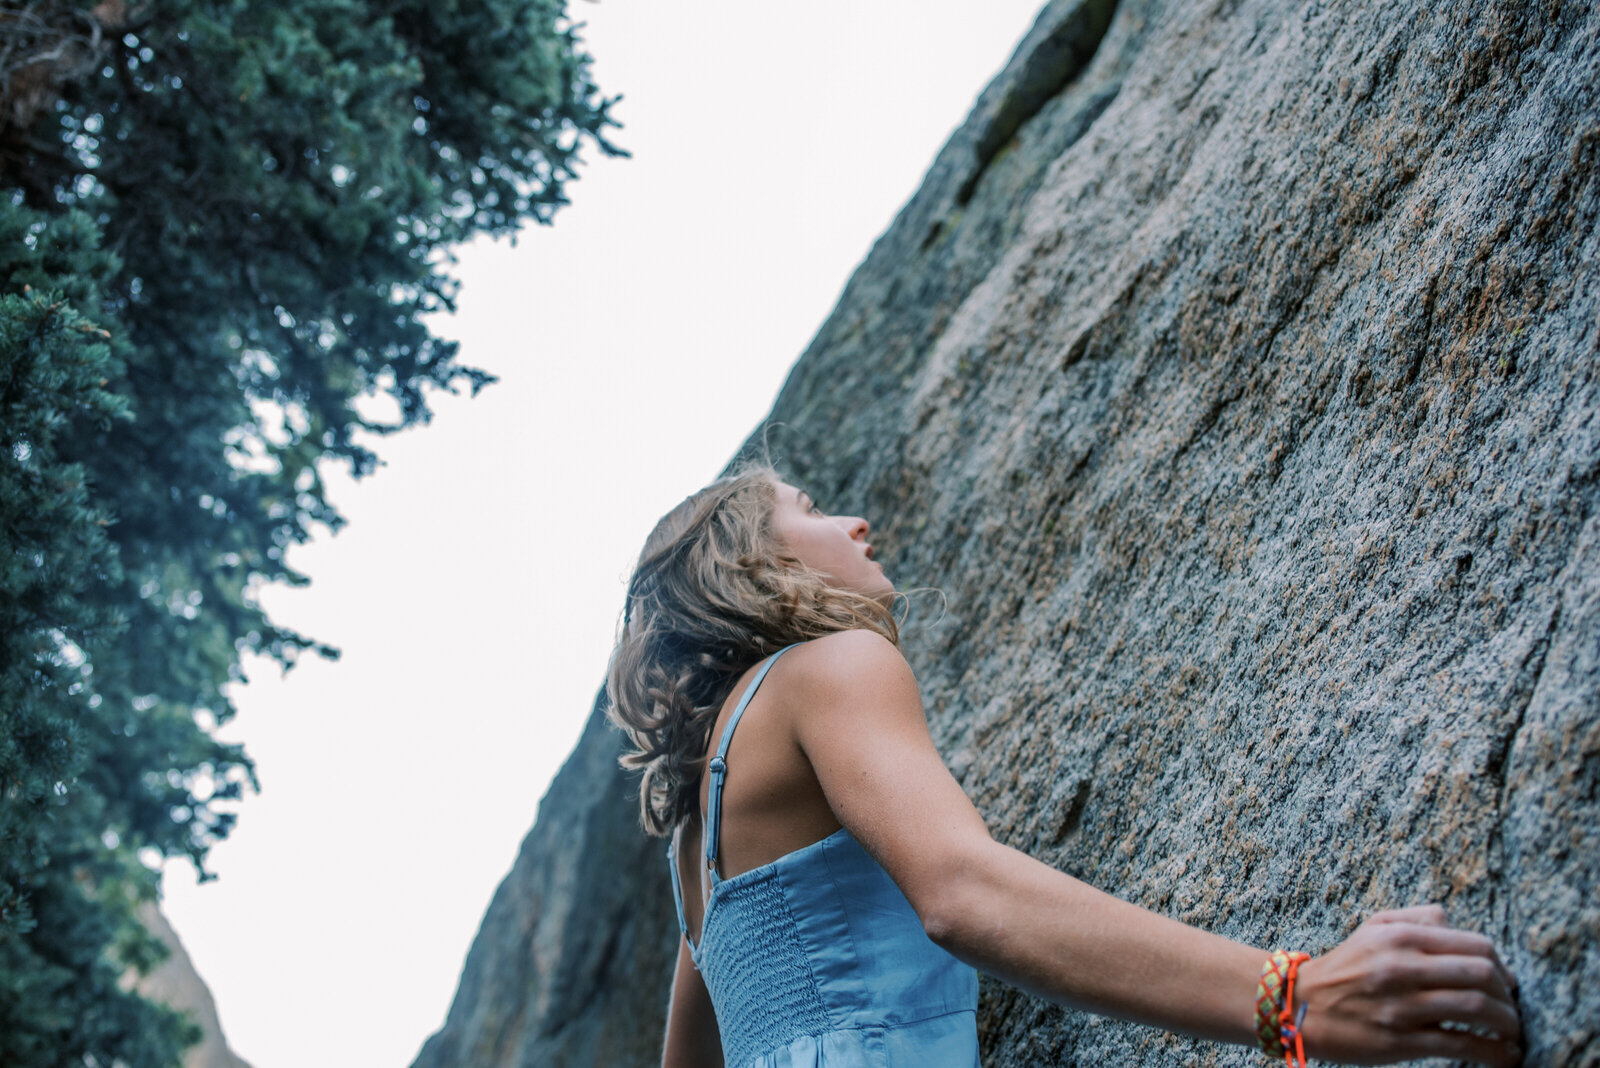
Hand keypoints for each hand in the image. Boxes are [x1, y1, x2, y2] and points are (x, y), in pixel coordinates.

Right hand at [1294, 905, 1521, 1065]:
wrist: (1302, 1005)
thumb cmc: (1345, 966)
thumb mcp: (1375, 927)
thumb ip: (1420, 919)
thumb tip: (1461, 929)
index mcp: (1400, 937)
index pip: (1476, 945)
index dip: (1502, 966)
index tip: (1507, 983)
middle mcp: (1402, 967)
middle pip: (1481, 975)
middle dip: (1508, 995)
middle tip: (1510, 1008)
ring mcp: (1402, 1006)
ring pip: (1477, 1010)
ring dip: (1507, 1024)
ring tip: (1511, 1032)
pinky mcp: (1400, 1041)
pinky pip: (1461, 1045)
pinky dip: (1493, 1053)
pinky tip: (1504, 1056)